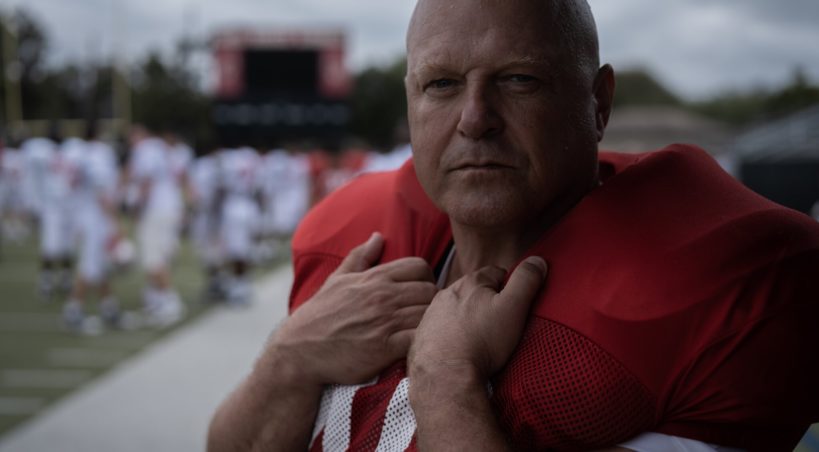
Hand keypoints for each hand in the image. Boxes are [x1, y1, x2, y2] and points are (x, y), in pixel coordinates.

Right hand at [272, 232, 437, 385]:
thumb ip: (360, 257)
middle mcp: (383, 296)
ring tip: (425, 330)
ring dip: (431, 323)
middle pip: (430, 291)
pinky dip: (424, 341)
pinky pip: (420, 338)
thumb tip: (377, 236)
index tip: (420, 293)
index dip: (426, 278)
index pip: (420, 266)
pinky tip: (418, 346)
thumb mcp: (337, 280)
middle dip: (432, 302)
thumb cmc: (320, 315)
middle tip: (425, 314)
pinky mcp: (386, 348)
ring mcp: (385, 321)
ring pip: (429, 314)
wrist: (300, 350)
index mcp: (375, 278)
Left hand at [409, 257, 546, 381]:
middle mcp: (447, 293)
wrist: (445, 375)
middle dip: (487, 303)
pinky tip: (460, 349)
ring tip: (480, 340)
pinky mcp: (423, 336)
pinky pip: (442, 330)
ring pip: (456, 310)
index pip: (496, 273)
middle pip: (474, 292)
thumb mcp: (513, 308)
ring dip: (467, 319)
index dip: (510, 287)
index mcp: (470, 283)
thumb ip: (526, 281)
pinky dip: (452, 336)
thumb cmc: (482, 341)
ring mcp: (432, 315)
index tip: (516, 304)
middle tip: (501, 324)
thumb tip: (537, 260)